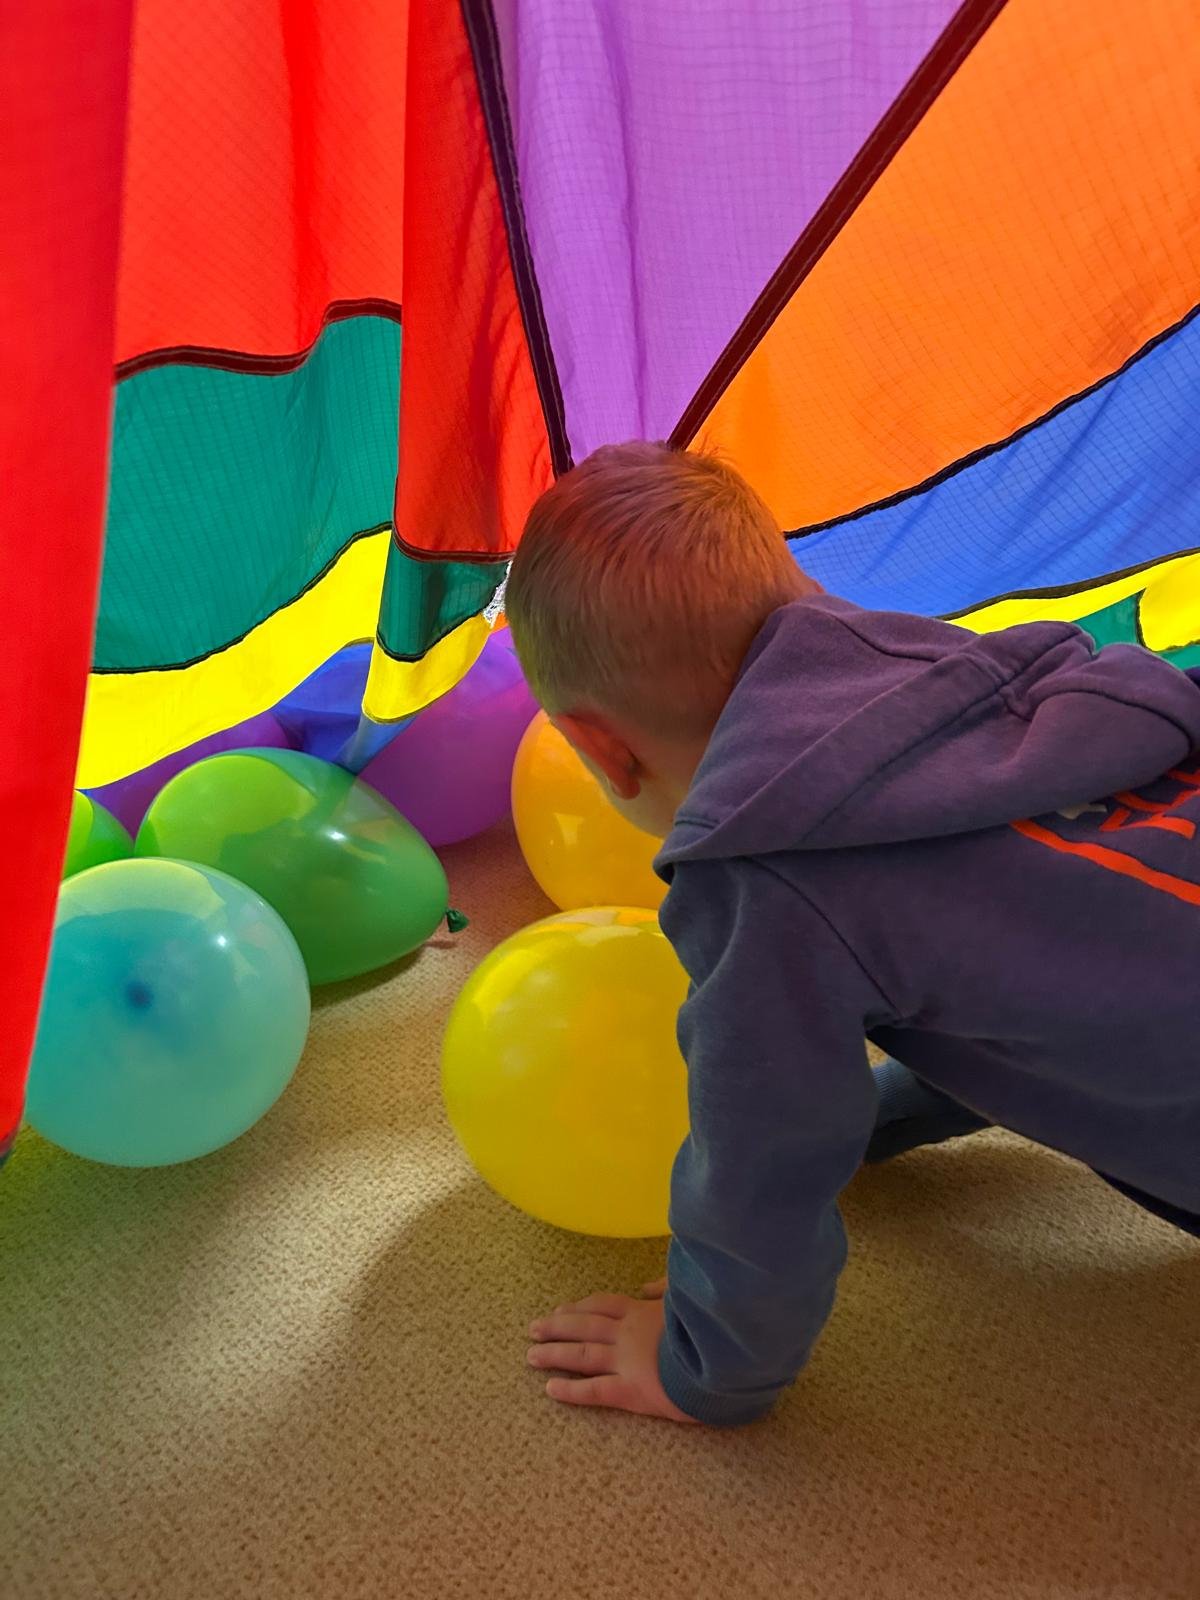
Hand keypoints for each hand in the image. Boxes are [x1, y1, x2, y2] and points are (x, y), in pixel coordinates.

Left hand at [527, 1278, 696, 1422]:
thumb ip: (667, 1288)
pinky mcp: (632, 1390)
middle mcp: (628, 1332)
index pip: (602, 1305)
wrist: (727, 1355)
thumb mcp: (689, 1296)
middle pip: (583, 1326)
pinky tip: (551, 1389)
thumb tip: (646, 1286)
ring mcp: (627, 1361)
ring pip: (581, 1354)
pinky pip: (594, 1390)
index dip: (579, 1308)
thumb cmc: (712, 1325)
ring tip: (531, 1356)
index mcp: (643, 1310)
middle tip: (532, 1330)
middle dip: (555, 1327)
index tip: (560, 1310)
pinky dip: (571, 1389)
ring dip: (554, 1354)